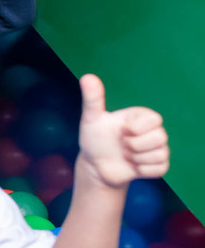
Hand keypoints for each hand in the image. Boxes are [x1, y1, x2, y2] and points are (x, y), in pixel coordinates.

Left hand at [76, 74, 168, 189]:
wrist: (95, 165)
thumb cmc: (94, 139)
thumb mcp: (91, 119)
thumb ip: (92, 99)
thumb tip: (87, 76)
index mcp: (141, 116)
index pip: (155, 119)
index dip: (136, 128)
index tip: (121, 130)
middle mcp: (153, 130)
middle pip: (161, 137)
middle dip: (135, 145)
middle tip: (122, 145)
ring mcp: (157, 148)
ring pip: (160, 154)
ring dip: (137, 159)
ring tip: (125, 155)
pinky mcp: (158, 165)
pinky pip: (160, 169)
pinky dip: (142, 170)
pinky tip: (131, 166)